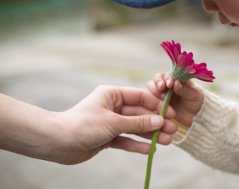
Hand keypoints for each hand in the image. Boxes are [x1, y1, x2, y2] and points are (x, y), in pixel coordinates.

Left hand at [56, 85, 176, 163]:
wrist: (57, 142)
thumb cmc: (83, 125)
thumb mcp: (113, 122)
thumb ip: (138, 123)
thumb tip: (160, 121)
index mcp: (113, 95)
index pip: (140, 97)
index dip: (157, 105)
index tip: (171, 114)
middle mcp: (113, 107)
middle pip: (140, 114)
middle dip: (156, 122)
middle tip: (173, 131)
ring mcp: (111, 123)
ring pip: (135, 128)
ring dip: (150, 135)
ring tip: (166, 142)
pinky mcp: (107, 137)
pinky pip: (126, 140)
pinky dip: (136, 145)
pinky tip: (149, 151)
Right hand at [147, 72, 203, 126]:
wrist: (194, 115)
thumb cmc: (195, 101)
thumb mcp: (193, 94)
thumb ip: (185, 88)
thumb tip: (176, 83)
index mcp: (174, 79)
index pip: (166, 75)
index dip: (166, 78)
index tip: (170, 84)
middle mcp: (165, 85)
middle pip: (155, 80)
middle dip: (158, 84)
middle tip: (162, 89)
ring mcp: (160, 95)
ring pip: (151, 90)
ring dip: (155, 93)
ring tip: (163, 99)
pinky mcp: (157, 104)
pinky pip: (151, 102)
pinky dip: (152, 103)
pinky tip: (158, 107)